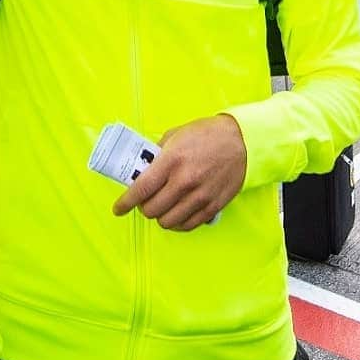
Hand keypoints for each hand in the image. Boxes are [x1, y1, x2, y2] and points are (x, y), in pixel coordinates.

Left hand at [112, 114, 246, 230]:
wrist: (241, 141)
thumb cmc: (205, 135)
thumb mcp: (174, 136)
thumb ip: (156, 155)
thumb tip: (142, 171)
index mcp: (171, 161)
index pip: (142, 189)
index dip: (126, 202)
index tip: (118, 208)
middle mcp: (184, 181)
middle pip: (152, 209)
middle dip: (142, 207)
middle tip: (143, 200)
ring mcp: (200, 196)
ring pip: (168, 221)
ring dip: (160, 216)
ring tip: (160, 206)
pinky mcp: (213, 206)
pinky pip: (188, 225)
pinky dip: (177, 223)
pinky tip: (175, 213)